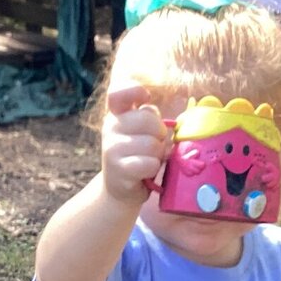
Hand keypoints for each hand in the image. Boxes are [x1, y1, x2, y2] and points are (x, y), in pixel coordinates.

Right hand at [101, 83, 168, 203]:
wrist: (120, 189)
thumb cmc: (138, 155)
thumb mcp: (142, 132)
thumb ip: (150, 119)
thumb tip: (169, 123)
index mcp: (117, 114)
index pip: (118, 93)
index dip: (134, 91)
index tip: (145, 97)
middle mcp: (111, 127)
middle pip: (147, 118)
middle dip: (159, 133)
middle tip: (155, 144)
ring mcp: (112, 148)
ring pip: (151, 144)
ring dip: (158, 155)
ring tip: (150, 160)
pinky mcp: (118, 169)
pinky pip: (149, 164)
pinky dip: (153, 169)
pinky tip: (145, 172)